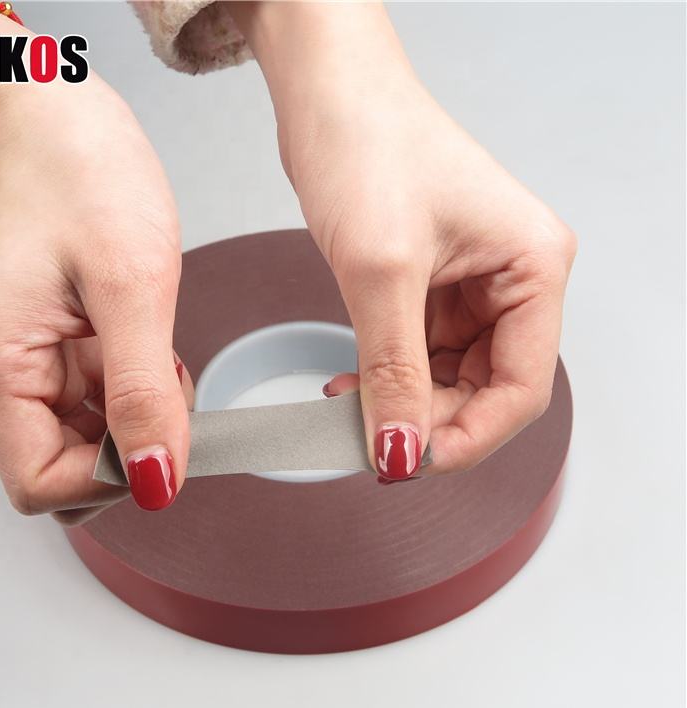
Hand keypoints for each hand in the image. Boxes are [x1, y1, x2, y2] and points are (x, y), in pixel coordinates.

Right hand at [0, 13, 192, 521]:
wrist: (56, 116)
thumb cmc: (80, 173)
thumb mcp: (130, 286)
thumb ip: (143, 392)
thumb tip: (155, 478)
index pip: (40, 484)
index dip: (109, 478)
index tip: (161, 438)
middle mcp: (3, 376)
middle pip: (62, 470)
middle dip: (126, 448)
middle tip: (166, 393)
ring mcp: (29, 365)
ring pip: (86, 441)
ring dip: (135, 418)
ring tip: (157, 356)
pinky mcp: (56, 350)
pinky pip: (98, 403)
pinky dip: (134, 391)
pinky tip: (149, 349)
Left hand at [229, 2, 575, 478]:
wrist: (326, 95)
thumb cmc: (368, 144)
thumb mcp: (382, 271)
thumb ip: (395, 371)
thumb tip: (401, 450)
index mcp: (533, 267)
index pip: (522, 387)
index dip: (468, 437)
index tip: (411, 463)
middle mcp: (512, 279)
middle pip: (487, 389)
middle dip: (429, 422)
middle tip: (373, 443)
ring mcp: (470, 284)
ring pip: (450, 378)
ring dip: (404, 404)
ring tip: (351, 411)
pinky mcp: (430, 285)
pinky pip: (419, 354)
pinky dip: (387, 378)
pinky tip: (352, 386)